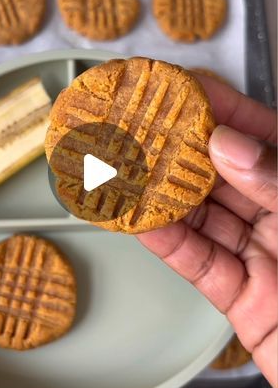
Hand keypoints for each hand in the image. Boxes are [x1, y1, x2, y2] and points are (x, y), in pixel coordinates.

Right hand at [138, 75, 276, 387]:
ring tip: (125, 170)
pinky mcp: (245, 299)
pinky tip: (141, 221)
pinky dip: (169, 243)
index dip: (219, 109)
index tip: (178, 88)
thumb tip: (226, 143)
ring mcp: (265, 255)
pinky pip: (201, 264)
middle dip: (178, 151)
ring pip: (205, 218)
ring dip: (163, 196)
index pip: (261, 134)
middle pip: (224, 174)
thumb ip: (275, 180)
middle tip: (137, 128)